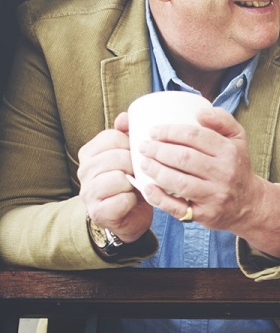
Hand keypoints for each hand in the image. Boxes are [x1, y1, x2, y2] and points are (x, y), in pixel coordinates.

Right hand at [78, 112, 152, 242]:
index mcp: (90, 152)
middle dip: (136, 165)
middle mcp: (84, 170)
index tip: (139, 154)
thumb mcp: (129, 155)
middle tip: (143, 172)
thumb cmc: (131, 181)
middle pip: (117, 157)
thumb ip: (127, 135)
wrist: (128, 216)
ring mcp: (88, 192)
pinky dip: (132, 200)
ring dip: (134, 182)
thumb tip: (125, 116)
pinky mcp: (97, 211)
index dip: (132, 145)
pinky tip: (132, 200)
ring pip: (118, 178)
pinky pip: (121, 199)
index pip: (113, 137)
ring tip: (137, 186)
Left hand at [135, 107, 279, 254]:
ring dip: (156, 171)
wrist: (248, 203)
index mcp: (230, 152)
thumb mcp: (238, 139)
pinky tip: (147, 187)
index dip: (170, 132)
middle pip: (184, 158)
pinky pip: (177, 208)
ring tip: (144, 163)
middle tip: (144, 147)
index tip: (154, 131)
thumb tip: (199, 111)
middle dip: (158, 150)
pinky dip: (158, 198)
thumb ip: (222, 119)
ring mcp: (215, 196)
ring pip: (178, 182)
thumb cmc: (236, 166)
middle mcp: (224, 174)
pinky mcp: (205, 214)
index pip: (195, 136)